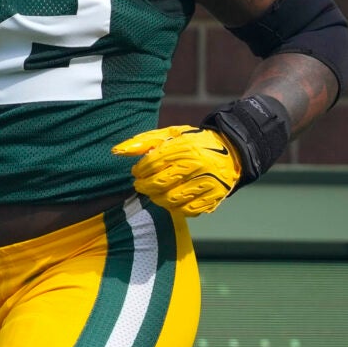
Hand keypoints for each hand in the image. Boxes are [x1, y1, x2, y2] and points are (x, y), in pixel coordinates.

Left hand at [112, 125, 242, 215]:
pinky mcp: (214, 197)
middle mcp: (198, 165)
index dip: (140, 170)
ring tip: (155, 192)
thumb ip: (143, 142)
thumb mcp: (169, 135)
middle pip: (160, 184)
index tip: (136, 172)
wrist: (230, 152)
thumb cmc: (193, 143)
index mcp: (186, 147)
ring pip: (171, 200)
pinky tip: (173, 199)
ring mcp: (207, 183)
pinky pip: (187, 210)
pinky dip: (176, 208)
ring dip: (157, 199)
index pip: (153, 163)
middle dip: (144, 187)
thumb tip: (117, 151)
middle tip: (141, 185)